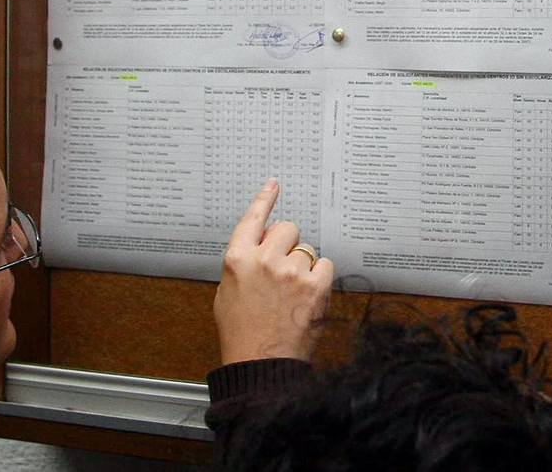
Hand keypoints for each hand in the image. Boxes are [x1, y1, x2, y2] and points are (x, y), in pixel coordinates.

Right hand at [214, 178, 333, 364]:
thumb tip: (264, 243)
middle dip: (288, 244)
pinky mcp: (314, 285)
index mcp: (237, 259)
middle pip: (288, 229)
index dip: (265, 199)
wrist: (260, 365)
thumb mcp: (227, 293)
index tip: (274, 185)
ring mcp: (291, 271)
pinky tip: (306, 297)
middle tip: (283, 270)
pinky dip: (319, 278)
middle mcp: (264, 260)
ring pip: (307, 250)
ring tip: (291, 294)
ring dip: (303, 266)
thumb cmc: (241, 334)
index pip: (253, 219)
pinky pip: (324, 265)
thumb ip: (244, 263)